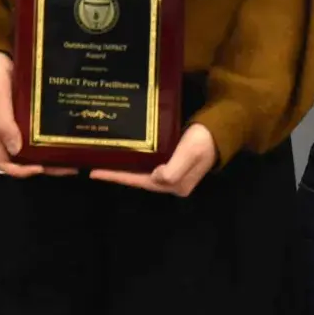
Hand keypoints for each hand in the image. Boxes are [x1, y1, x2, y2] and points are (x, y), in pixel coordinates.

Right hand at [0, 52, 75, 176]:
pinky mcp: (33, 113)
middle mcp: (11, 132)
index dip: (22, 170)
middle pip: (27, 159)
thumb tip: (17, 150)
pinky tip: (71, 133)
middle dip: (47, 165)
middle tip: (70, 165)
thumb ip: (3, 122)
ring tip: (76, 153)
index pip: (6, 163)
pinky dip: (56, 136)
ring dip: (55, 153)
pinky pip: (44, 130)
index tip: (41, 168)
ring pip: (38, 147)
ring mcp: (22, 123)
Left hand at [89, 123, 216, 196]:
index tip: (94, 172)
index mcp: (174, 184)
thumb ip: (173, 170)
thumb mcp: (190, 153)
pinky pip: (147, 162)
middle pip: (138, 179)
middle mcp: (171, 182)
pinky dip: (134, 158)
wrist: (220, 129)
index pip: (139, 182)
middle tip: (92, 164)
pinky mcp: (172, 161)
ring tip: (103, 159)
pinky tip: (125, 151)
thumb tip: (155, 177)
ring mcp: (172, 173)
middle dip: (116, 173)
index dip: (117, 177)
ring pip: (141, 171)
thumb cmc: (203, 140)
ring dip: (124, 166)